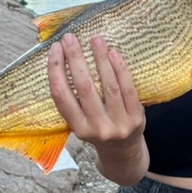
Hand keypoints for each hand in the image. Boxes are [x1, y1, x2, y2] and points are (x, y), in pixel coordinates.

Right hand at [47, 33, 147, 183]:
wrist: (124, 154)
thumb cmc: (98, 130)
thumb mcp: (80, 123)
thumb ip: (73, 100)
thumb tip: (64, 59)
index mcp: (77, 128)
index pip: (61, 96)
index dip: (56, 70)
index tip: (55, 49)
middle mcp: (97, 128)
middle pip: (84, 87)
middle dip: (75, 59)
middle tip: (70, 38)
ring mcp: (118, 124)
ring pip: (108, 85)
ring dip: (100, 59)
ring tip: (95, 39)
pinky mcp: (137, 118)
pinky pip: (128, 89)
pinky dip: (120, 69)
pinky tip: (114, 53)